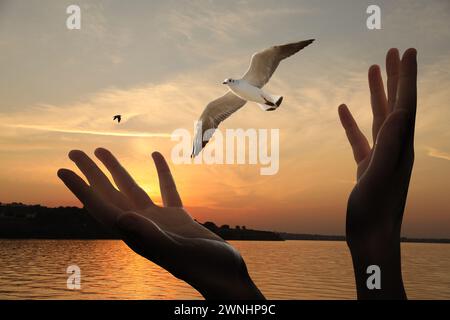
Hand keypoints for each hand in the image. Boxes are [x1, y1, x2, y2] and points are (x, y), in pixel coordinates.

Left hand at [57, 148, 263, 298]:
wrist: (226, 276)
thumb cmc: (205, 267)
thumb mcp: (176, 251)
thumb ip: (149, 236)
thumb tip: (121, 218)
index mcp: (137, 235)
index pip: (102, 208)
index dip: (81, 189)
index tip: (64, 169)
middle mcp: (142, 227)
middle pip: (110, 195)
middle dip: (92, 174)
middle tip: (74, 152)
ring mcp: (160, 222)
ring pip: (133, 190)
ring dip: (116, 170)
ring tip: (102, 151)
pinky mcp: (178, 218)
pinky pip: (166, 189)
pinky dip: (160, 172)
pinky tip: (155, 156)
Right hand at [338, 48, 416, 298]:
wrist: (371, 238)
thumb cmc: (375, 213)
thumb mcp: (380, 177)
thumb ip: (389, 146)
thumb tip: (399, 113)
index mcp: (400, 146)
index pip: (406, 103)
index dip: (406, 76)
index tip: (406, 52)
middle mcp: (395, 147)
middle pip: (396, 104)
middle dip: (395, 77)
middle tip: (392, 52)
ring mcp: (381, 156)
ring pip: (379, 117)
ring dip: (377, 93)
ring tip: (372, 70)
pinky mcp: (367, 166)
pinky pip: (360, 137)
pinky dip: (352, 121)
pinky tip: (344, 109)